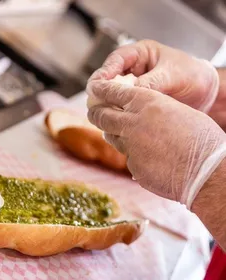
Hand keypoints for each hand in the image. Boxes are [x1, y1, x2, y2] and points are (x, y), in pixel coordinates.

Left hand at [87, 80, 225, 207]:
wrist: (207, 171)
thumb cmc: (201, 138)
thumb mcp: (177, 111)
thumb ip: (154, 110)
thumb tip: (141, 113)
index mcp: (147, 103)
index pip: (114, 92)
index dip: (101, 89)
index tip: (94, 88)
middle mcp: (132, 123)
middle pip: (102, 116)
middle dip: (95, 112)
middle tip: (92, 112)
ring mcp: (130, 147)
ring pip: (111, 137)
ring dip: (112, 133)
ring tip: (116, 132)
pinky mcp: (133, 166)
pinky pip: (128, 157)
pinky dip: (134, 155)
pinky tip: (148, 157)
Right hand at [88, 40, 218, 112]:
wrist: (205, 93)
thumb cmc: (191, 75)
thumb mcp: (172, 75)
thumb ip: (151, 82)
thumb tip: (127, 93)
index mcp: (140, 54)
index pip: (116, 60)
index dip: (104, 72)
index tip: (97, 85)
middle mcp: (132, 71)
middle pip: (108, 78)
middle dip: (100, 90)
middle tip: (94, 103)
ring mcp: (132, 88)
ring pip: (111, 95)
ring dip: (106, 104)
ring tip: (100, 114)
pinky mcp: (134, 103)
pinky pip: (120, 107)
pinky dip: (116, 114)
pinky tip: (113, 121)